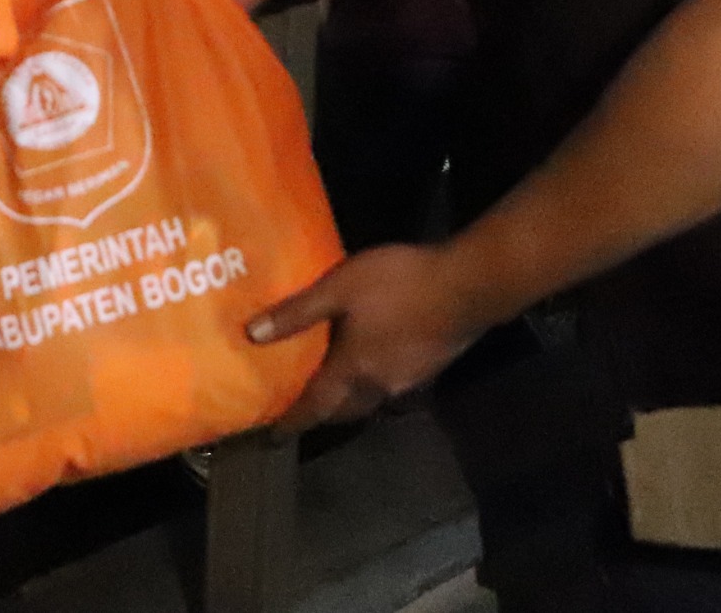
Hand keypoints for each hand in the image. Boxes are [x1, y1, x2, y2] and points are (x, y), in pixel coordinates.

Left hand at [246, 244, 489, 433]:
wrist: (469, 286)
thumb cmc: (398, 284)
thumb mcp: (340, 288)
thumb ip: (298, 312)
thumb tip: (252, 334)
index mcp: (354, 372)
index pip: (315, 406)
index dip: (293, 420)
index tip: (273, 436)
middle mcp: (380, 386)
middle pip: (344, 410)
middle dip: (321, 414)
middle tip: (300, 409)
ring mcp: (408, 380)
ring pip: (369, 400)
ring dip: (347, 401)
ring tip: (331, 387)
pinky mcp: (429, 367)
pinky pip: (389, 387)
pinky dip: (371, 384)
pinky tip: (371, 364)